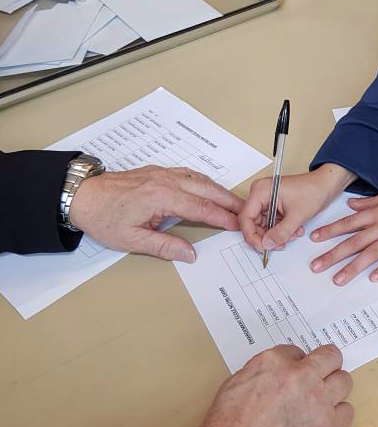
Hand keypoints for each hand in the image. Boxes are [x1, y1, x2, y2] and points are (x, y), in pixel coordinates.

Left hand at [69, 166, 243, 262]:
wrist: (82, 195)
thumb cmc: (103, 217)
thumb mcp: (132, 239)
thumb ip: (164, 246)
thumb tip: (189, 254)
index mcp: (161, 196)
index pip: (201, 208)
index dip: (222, 217)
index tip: (237, 225)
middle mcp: (165, 181)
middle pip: (206, 189)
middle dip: (228, 200)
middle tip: (245, 211)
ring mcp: (162, 173)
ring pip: (199, 179)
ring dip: (218, 190)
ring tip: (232, 201)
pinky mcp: (156, 171)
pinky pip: (188, 174)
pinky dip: (203, 181)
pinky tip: (208, 187)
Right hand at [197, 344, 352, 426]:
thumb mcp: (235, 384)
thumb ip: (262, 371)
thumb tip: (277, 373)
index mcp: (273, 362)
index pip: (298, 351)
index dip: (296, 364)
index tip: (294, 374)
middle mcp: (299, 376)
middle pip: (330, 357)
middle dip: (325, 365)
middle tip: (319, 377)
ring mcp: (316, 401)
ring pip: (344, 381)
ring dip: (334, 388)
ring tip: (322, 400)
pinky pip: (347, 411)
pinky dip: (338, 414)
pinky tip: (324, 421)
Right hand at [240, 164, 354, 253]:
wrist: (327, 184)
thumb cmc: (313, 191)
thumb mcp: (297, 216)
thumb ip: (280, 233)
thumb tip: (266, 245)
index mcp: (260, 191)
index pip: (246, 218)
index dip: (252, 236)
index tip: (262, 247)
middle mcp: (260, 194)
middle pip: (253, 223)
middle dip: (268, 236)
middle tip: (282, 244)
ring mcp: (266, 200)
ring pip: (263, 225)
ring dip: (278, 234)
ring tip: (294, 234)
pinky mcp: (274, 205)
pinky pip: (271, 223)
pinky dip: (282, 229)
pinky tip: (295, 229)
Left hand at [309, 179, 377, 284]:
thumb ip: (368, 203)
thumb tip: (351, 205)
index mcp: (376, 214)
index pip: (348, 223)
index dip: (330, 231)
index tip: (314, 238)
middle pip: (354, 242)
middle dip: (333, 254)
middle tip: (316, 266)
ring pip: (370, 254)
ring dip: (352, 267)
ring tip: (338, 279)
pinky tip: (372, 278)